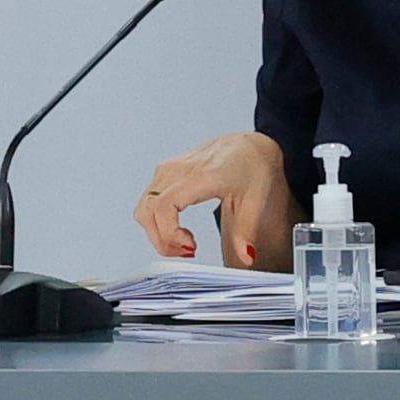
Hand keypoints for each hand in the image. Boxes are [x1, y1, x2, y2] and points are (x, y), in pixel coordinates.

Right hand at [133, 132, 293, 269]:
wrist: (250, 144)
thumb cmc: (253, 163)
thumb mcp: (255, 200)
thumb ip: (246, 231)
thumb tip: (246, 256)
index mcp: (201, 176)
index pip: (164, 207)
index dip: (169, 234)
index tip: (190, 247)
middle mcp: (178, 170)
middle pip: (147, 211)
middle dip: (161, 240)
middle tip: (187, 251)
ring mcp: (169, 169)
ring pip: (144, 207)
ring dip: (157, 232)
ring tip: (183, 242)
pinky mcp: (166, 171)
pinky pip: (149, 200)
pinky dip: (157, 220)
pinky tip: (179, 228)